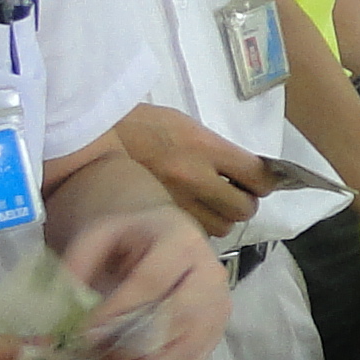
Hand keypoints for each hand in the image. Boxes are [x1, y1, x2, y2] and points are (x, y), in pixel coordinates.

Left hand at [59, 208, 230, 359]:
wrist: (164, 239)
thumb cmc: (130, 238)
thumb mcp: (100, 235)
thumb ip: (78, 265)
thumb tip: (59, 317)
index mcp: (180, 240)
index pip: (152, 281)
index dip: (119, 311)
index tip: (83, 336)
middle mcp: (210, 273)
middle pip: (179, 320)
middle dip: (133, 352)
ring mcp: (217, 306)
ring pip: (186, 351)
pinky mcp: (214, 333)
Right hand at [111, 104, 274, 234]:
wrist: (95, 139)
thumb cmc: (141, 126)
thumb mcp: (186, 126)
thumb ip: (216, 150)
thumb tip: (246, 170)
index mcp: (205, 147)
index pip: (257, 175)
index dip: (265, 182)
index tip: (260, 181)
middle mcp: (195, 177)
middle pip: (243, 208)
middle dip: (244, 204)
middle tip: (235, 196)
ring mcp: (177, 201)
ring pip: (222, 227)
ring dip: (222, 219)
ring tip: (210, 208)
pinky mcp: (161, 218)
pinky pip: (195, 234)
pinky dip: (198, 228)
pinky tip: (189, 215)